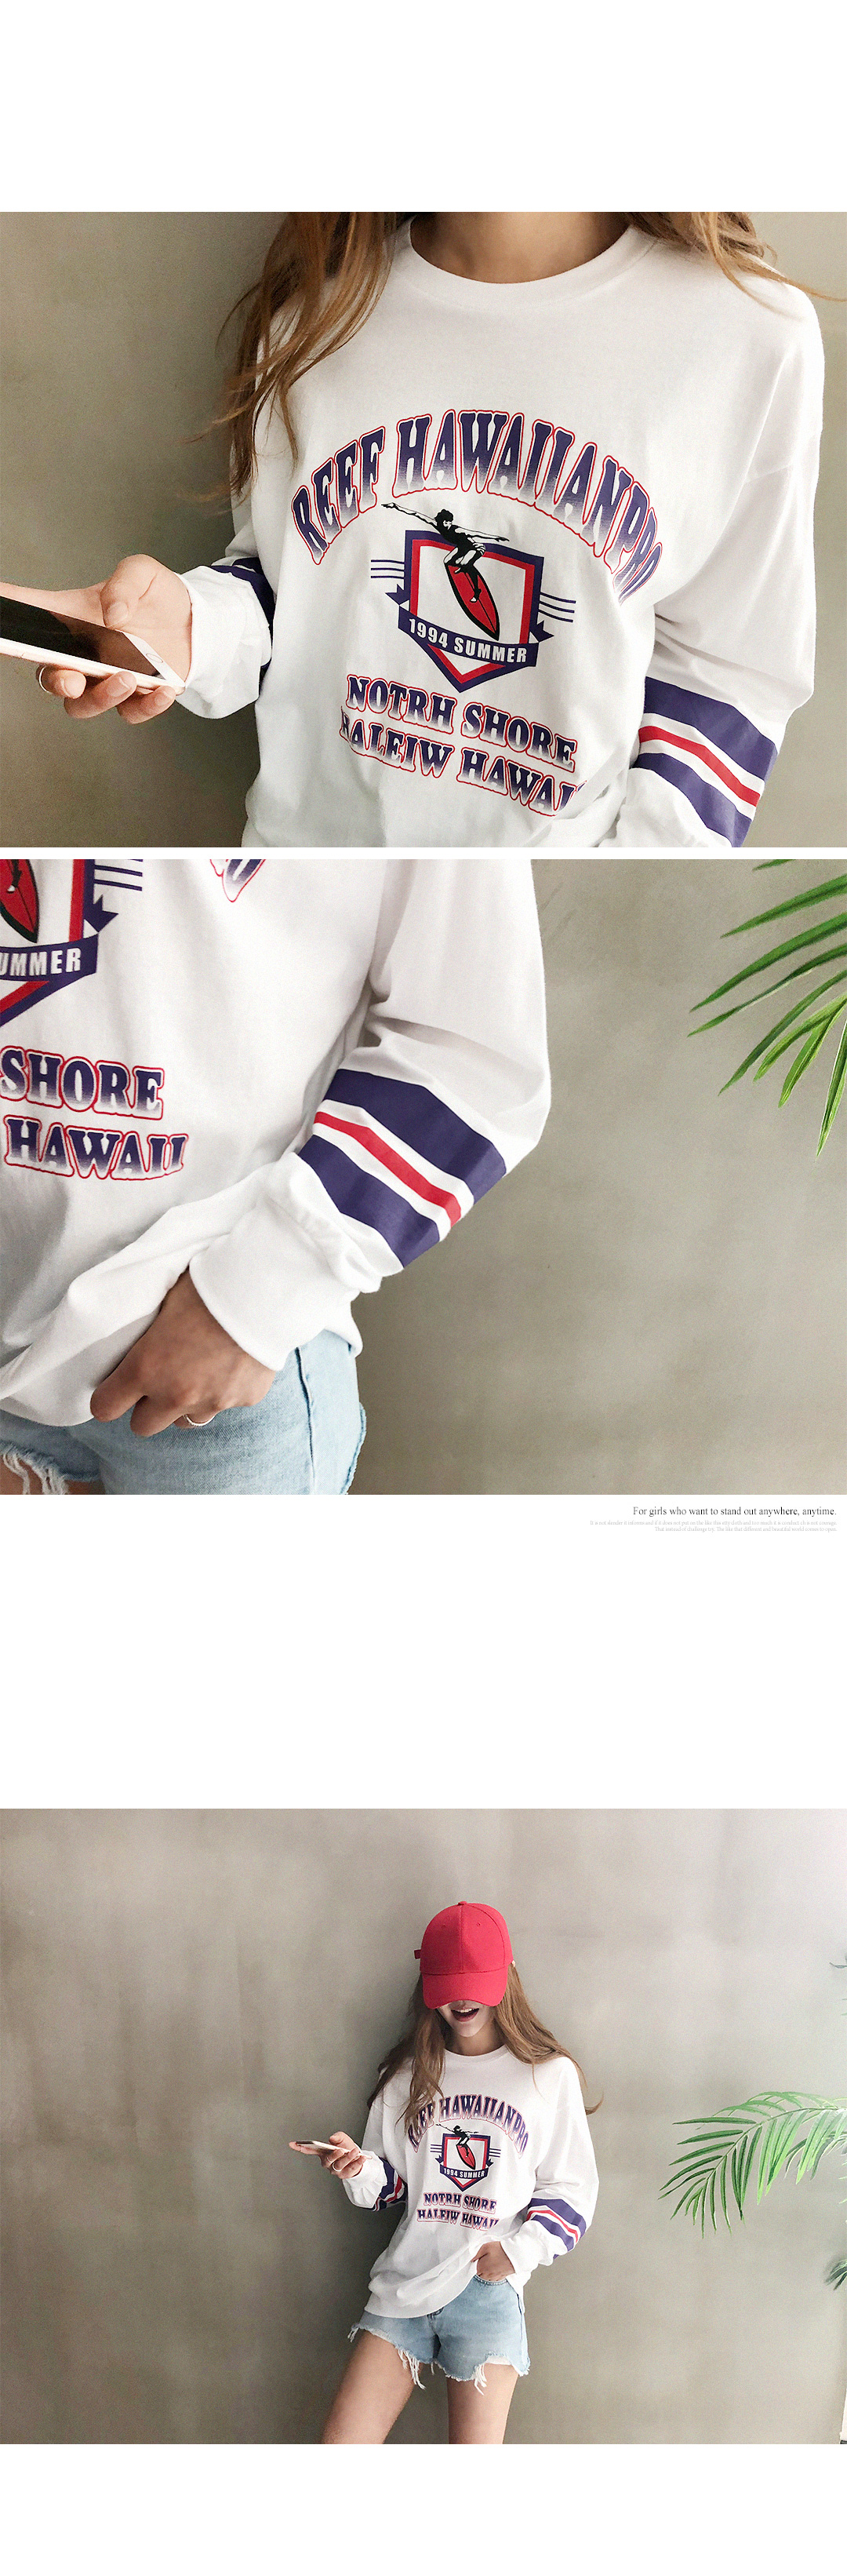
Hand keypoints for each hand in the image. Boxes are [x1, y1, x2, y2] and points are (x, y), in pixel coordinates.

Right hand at [1, 558, 191, 721]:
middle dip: (56, 681)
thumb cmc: (158, 597)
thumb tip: (112, 614)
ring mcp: (106, 679)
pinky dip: (145, 706)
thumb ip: (124, 582)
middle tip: (71, 678)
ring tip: (127, 679)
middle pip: (50, 676)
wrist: (197, 624)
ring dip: (100, 697)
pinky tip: (163, 690)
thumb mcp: (143, 573)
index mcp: (73, 618)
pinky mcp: (134, 698)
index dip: (8, 619)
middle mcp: (83, 653)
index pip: (31, 615)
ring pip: (83, 704)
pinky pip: (129, 713)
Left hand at [90, 1268, 273, 1436]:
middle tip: (156, 1380)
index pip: (104, 1408)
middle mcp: (176, 1394)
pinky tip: (231, 1360)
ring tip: (196, 1371)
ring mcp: (213, 1401)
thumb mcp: (162, 1302)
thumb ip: (145, 1335)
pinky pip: (225, 1404)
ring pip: (185, 1421)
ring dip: (184, 1403)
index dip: (106, 1398)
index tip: (114, 1387)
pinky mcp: (245, 1400)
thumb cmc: (207, 1283)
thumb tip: (134, 1342)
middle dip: (145, 1407)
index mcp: (146, 1368)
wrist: (265, 1287)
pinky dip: (224, 1389)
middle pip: (142, 1426)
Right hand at [288, 2132, 364, 2178]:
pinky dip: (357, 2163)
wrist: (357, 2157)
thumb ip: (337, 2136)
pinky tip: (362, 2158)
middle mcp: (327, 2163)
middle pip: (328, 2160)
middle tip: (340, 2150)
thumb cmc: (346, 2147)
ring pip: (340, 2165)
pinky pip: (351, 2170)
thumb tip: (332, 2139)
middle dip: (334, 2155)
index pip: (310, 2150)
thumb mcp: (342, 2138)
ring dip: (348, 2158)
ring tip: (355, 2151)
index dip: (301, 2147)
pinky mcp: (345, 2175)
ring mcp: (335, 2170)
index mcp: (323, 2153)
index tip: (292, 2144)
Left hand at [475, 2242, 514, 2281]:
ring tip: (490, 2266)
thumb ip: (477, 2254)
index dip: (475, 2265)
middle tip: (484, 2263)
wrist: (513, 2255)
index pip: (474, 2271)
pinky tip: (495, 2269)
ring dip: (487, 2274)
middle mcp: (487, 2275)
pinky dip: (493, 2276)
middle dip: (480, 2271)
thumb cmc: (499, 2250)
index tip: (478, 2261)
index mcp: (481, 2268)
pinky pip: (494, 2279)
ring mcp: (494, 2277)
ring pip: (487, 2279)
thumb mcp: (485, 2247)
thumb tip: (472, 2259)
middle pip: (480, 2276)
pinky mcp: (501, 2277)